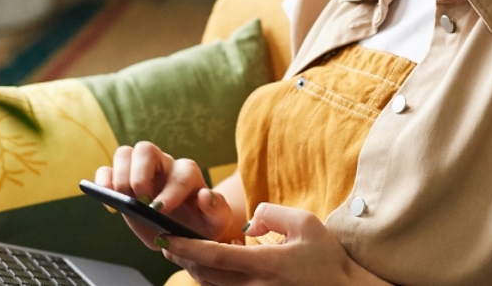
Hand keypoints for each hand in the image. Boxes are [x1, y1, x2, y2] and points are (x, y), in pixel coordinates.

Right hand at [94, 141, 239, 246]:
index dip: (170, 191)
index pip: (180, 174)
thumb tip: (206, 196)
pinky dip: (103, 183)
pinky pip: (106, 170)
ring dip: (120, 176)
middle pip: (146, 150)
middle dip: (140, 175)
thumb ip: (217, 210)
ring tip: (125, 201)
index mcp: (188, 174)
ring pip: (124, 153)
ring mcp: (140, 169)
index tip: (160, 210)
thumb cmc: (201, 224)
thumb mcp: (216, 222)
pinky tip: (109, 204)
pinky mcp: (122, 180)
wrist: (183, 229)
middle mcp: (163, 165)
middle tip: (140, 202)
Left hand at [158, 203, 389, 285]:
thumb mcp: (306, 223)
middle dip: (181, 257)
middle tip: (166, 242)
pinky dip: (212, 279)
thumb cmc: (327, 259)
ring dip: (194, 269)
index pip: (213, 256)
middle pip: (204, 274)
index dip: (184, 247)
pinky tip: (212, 266)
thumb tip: (248, 222)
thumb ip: (271, 213)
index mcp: (264, 265)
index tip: (164, 238)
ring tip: (183, 251)